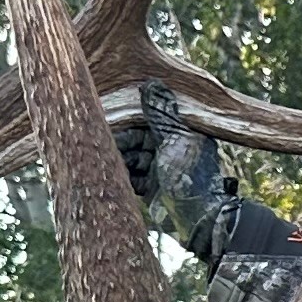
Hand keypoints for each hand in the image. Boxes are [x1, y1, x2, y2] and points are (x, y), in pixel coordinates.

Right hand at [119, 87, 301, 275]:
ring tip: (106, 155)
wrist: (197, 218)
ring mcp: (160, 170)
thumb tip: (151, 84)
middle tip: (103, 137)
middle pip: (138, 138)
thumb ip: (160, 113)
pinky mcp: (151, 189)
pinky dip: (122, 174)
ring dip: (120, 157)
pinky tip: (109, 170)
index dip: (131, 118)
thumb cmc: (191, 175)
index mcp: (180, 133)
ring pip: (132, 157)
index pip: (149, 119)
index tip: (112, 114)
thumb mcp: (175, 138)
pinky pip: (131, 177)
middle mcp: (170, 150)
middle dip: (123, 139)